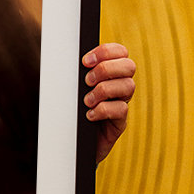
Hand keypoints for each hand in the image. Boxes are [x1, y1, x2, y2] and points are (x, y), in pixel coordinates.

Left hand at [82, 42, 135, 164]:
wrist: (71, 142)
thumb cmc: (70, 110)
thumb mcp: (72, 88)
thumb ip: (75, 73)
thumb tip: (65, 58)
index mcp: (109, 72)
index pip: (120, 52)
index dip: (106, 51)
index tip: (85, 61)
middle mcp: (119, 86)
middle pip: (129, 66)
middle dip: (106, 69)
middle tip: (87, 80)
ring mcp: (121, 103)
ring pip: (128, 86)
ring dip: (103, 90)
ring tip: (86, 100)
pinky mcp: (119, 122)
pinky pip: (121, 109)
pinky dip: (103, 110)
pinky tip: (89, 115)